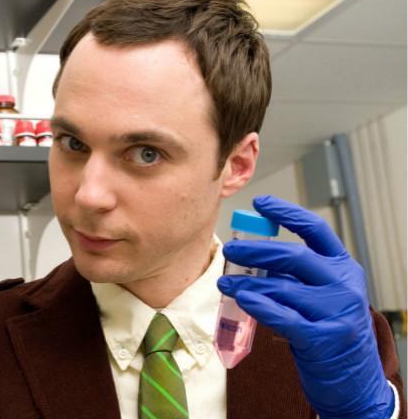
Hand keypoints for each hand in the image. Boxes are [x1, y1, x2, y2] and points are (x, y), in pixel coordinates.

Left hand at [217, 195, 394, 418]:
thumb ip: (295, 272)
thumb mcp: (321, 291)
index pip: (316, 230)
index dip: (287, 213)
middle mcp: (343, 285)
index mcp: (343, 266)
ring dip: (247, 284)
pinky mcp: (322, 338)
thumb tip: (250, 250)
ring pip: (283, 288)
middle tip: (229, 250)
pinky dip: (260, 306)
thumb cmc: (327, 326)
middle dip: (256, 251)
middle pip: (294, 256)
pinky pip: (284, 317)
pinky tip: (242, 299)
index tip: (260, 203)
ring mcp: (336, 312)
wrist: (352, 375)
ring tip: (224, 283)